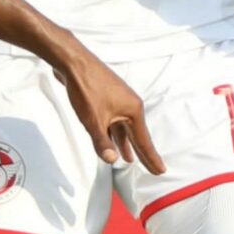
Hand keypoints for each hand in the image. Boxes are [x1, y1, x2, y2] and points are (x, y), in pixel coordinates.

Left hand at [52, 51, 165, 173]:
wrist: (73, 61)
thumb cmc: (86, 88)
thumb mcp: (93, 120)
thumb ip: (102, 142)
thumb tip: (112, 160)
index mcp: (133, 111)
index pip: (144, 141)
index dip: (151, 158)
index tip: (160, 171)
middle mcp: (130, 105)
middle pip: (137, 135)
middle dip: (142, 153)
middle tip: (153, 170)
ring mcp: (119, 100)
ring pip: (124, 128)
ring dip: (125, 143)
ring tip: (129, 159)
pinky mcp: (108, 97)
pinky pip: (115, 120)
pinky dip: (114, 133)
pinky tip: (111, 140)